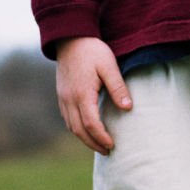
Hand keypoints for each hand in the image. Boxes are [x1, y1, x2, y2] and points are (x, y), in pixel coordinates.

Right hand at [55, 36, 131, 154]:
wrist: (70, 37)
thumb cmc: (92, 50)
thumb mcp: (109, 66)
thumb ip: (118, 88)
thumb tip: (128, 108)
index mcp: (82, 94)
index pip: (91, 124)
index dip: (102, 137)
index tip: (113, 145)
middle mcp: (69, 99)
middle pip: (79, 130)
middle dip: (93, 144)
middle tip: (108, 152)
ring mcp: (63, 98)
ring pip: (71, 126)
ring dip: (84, 139)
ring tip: (99, 145)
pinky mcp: (61, 95)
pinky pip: (67, 118)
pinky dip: (77, 129)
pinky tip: (88, 131)